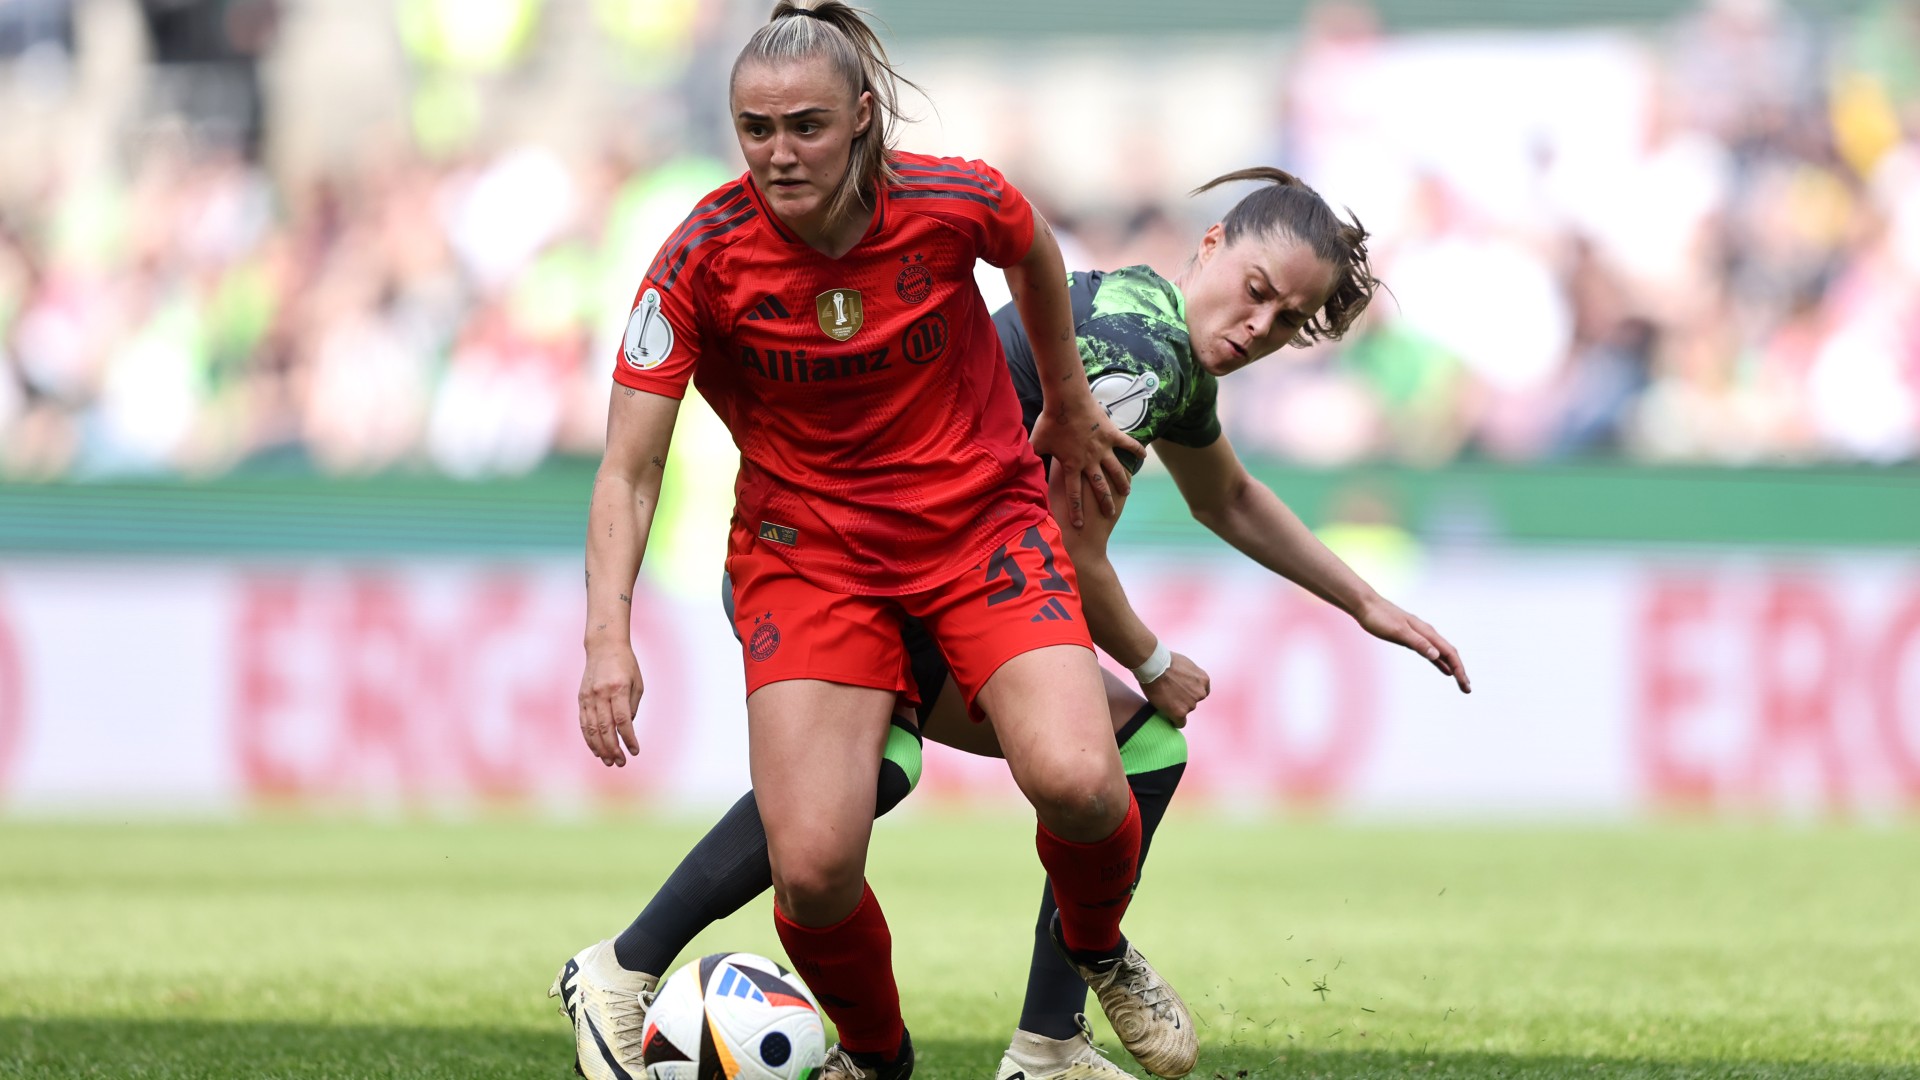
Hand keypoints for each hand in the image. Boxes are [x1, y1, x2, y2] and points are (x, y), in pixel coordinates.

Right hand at [578, 641, 644, 765]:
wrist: (604, 646)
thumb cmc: (626, 665)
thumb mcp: (637, 683)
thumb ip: (632, 706)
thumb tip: (626, 729)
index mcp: (619, 688)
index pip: (623, 720)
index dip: (628, 739)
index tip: (635, 751)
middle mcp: (601, 693)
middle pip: (605, 728)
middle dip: (613, 749)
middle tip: (621, 763)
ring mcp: (588, 696)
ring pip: (592, 729)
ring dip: (600, 748)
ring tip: (609, 761)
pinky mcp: (581, 698)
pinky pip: (584, 723)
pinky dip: (589, 738)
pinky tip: (596, 750)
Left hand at [1031, 397, 1143, 527]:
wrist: (1066, 400)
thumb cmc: (1050, 420)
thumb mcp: (1036, 441)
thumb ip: (1030, 456)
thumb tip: (1016, 466)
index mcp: (1071, 465)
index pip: (1074, 494)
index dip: (1076, 511)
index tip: (1079, 525)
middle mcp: (1089, 460)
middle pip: (1099, 487)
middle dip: (1105, 502)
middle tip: (1110, 514)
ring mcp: (1102, 448)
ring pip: (1115, 470)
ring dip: (1122, 481)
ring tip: (1127, 491)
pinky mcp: (1111, 434)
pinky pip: (1127, 444)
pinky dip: (1136, 450)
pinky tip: (1144, 457)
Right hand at [1141, 651, 1209, 725]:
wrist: (1155, 666)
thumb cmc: (1166, 661)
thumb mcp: (1187, 664)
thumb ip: (1191, 676)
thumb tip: (1186, 681)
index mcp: (1204, 680)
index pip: (1201, 692)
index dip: (1190, 692)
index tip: (1182, 691)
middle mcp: (1200, 693)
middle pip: (1193, 701)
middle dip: (1184, 699)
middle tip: (1170, 694)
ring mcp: (1191, 704)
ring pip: (1185, 710)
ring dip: (1177, 707)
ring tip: (1164, 699)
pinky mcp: (1180, 712)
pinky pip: (1180, 723)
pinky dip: (1175, 721)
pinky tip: (1170, 718)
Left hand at [1355, 596, 1470, 692]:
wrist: (1366, 605)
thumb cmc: (1379, 618)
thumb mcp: (1398, 632)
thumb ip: (1418, 643)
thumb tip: (1437, 655)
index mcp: (1426, 632)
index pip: (1449, 653)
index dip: (1460, 670)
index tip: (1465, 686)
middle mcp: (1427, 633)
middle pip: (1450, 654)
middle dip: (1460, 671)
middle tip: (1467, 689)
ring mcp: (1420, 635)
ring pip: (1442, 653)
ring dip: (1453, 668)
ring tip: (1461, 682)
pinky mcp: (1411, 638)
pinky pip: (1432, 652)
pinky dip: (1440, 662)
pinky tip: (1444, 669)